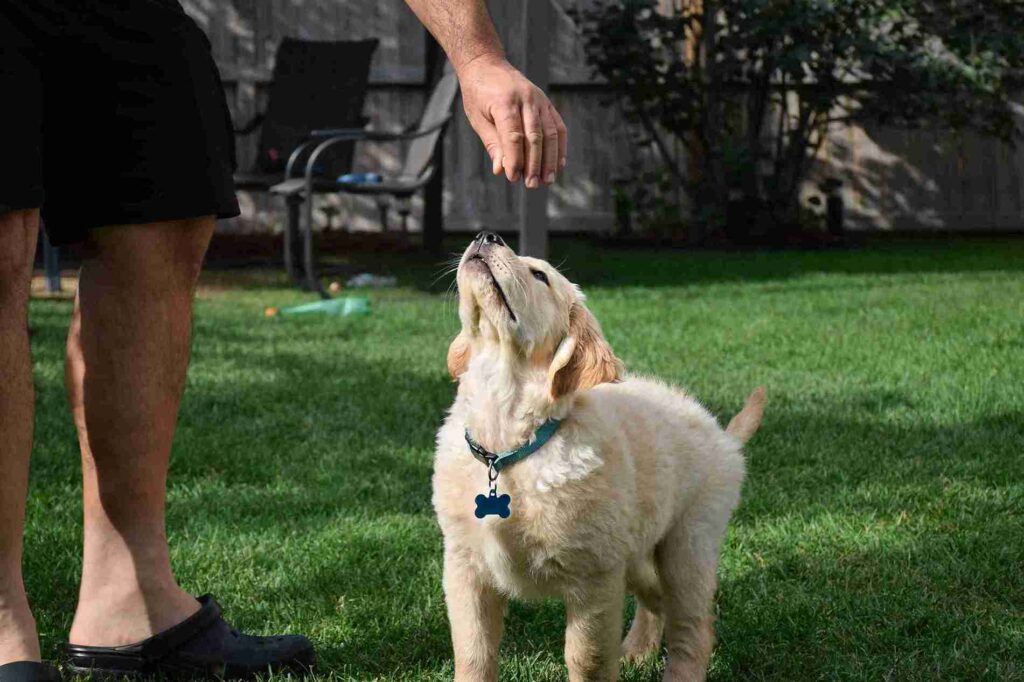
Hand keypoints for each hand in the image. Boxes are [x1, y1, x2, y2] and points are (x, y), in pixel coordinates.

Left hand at [456, 54, 566, 188]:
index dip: (515, 159)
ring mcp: (539, 99)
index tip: (513, 178)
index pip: (513, 136)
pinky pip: (557, 126)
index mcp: (504, 102)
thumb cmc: (479, 94)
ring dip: (550, 159)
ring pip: (549, 133)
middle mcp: (525, 98)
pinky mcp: (546, 102)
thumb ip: (492, 143)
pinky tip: (559, 164)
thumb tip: (502, 170)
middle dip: (534, 164)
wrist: (487, 64)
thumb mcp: (477, 118)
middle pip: (534, 136)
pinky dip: (560, 146)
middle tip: (532, 185)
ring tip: (547, 180)